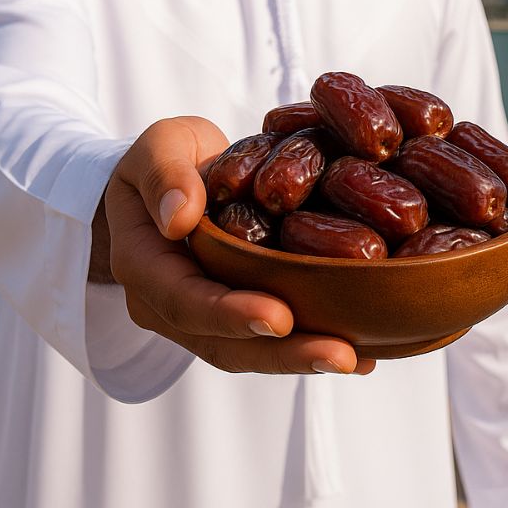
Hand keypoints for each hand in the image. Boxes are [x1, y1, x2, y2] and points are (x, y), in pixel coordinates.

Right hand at [100, 116, 375, 376]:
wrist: (167, 181)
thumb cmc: (164, 160)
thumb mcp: (158, 147)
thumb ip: (165, 175)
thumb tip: (179, 217)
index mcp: (144, 265)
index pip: (184, 300)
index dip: (231, 313)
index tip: (279, 317)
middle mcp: (170, 305)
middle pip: (224, 343)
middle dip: (283, 354)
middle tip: (340, 355)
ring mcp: (204, 318)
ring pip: (250, 351)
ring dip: (303, 359)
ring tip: (358, 360)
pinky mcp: (237, 314)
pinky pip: (270, 339)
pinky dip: (312, 344)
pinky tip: (364, 354)